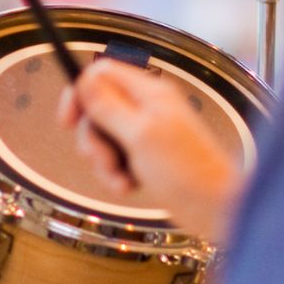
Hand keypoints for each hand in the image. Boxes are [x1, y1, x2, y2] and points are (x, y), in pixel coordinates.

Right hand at [59, 59, 245, 240]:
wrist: (216, 210)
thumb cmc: (188, 172)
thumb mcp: (140, 135)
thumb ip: (109, 106)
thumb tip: (85, 77)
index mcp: (150, 92)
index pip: (102, 73)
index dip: (80, 93)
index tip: (68, 121)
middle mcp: (147, 108)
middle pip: (97, 108)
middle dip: (92, 137)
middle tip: (104, 158)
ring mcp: (147, 133)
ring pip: (104, 137)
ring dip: (103, 161)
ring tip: (121, 179)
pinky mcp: (147, 158)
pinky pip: (116, 159)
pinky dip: (115, 175)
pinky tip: (129, 187)